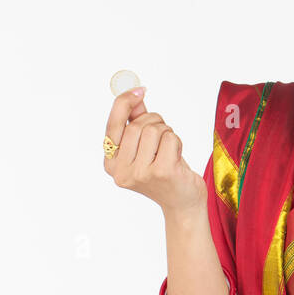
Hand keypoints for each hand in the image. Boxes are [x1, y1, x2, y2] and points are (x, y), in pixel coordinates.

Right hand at [103, 87, 206, 216]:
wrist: (182, 204)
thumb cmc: (164, 173)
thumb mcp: (146, 148)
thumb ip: (136, 122)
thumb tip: (134, 95)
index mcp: (111, 163)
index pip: (113, 125)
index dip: (124, 103)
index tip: (139, 90)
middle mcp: (121, 171)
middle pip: (137, 126)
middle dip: (155, 122)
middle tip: (164, 134)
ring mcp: (141, 173)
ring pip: (154, 130)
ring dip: (167, 133)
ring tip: (169, 150)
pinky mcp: (162, 172)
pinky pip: (170, 138)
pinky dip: (177, 142)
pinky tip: (177, 158)